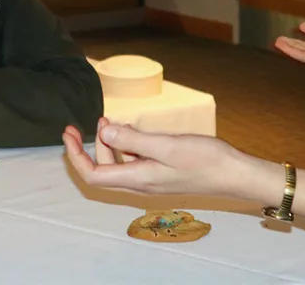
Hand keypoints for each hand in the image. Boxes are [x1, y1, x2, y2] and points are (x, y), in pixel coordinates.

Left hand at [63, 117, 243, 196]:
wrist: (235, 174)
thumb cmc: (205, 160)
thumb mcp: (166, 145)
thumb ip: (133, 139)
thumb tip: (104, 131)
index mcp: (138, 179)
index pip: (93, 175)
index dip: (76, 155)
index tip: (69, 133)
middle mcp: (141, 184)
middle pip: (102, 170)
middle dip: (89, 147)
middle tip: (89, 122)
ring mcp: (151, 180)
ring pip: (118, 166)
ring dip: (108, 145)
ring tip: (109, 121)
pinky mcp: (161, 173)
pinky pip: (134, 162)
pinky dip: (126, 146)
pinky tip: (132, 131)